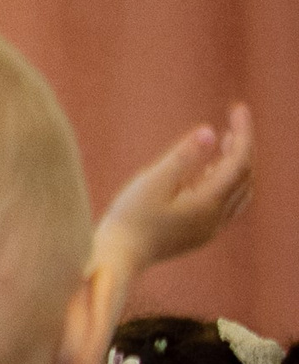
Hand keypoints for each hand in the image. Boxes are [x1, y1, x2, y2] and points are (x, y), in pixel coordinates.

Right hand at [96, 103, 254, 273]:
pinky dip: (225, 182)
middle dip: (243, 146)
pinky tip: (208, 172)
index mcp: (209, 203)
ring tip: (227, 142)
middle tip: (234, 121)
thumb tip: (210, 132)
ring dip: (237, 165)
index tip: (238, 107)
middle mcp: (217, 218)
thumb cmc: (130, 217)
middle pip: (244, 176)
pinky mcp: (199, 234)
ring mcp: (210, 229)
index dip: (243, 132)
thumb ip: (183, 156)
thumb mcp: (152, 181)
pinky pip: (226, 204)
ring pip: (239, 192)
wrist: (118, 256)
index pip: (239, 161)